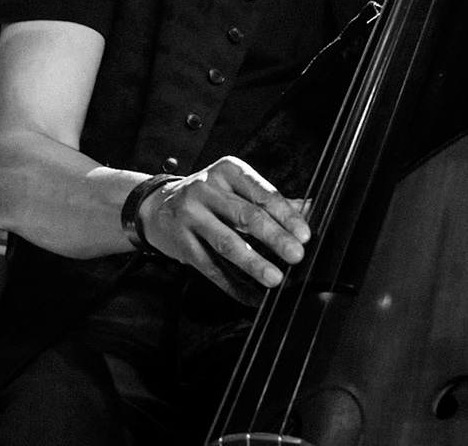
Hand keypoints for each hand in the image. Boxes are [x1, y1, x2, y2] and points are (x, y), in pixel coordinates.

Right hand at [137, 157, 309, 300]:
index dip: (286, 216)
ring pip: (227, 242)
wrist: (156, 206)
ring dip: (254, 263)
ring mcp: (191, 215)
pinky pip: (210, 267)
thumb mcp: (236, 188)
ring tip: (274, 278)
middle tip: (296, 256)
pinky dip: (233, 285)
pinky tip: (250, 295)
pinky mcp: (180, 242)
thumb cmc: (207, 198)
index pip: (263, 194)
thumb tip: (311, 209)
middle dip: (275, 238)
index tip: (304, 234)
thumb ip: (272, 200)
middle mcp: (207, 189)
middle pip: (247, 216)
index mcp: (228, 172)